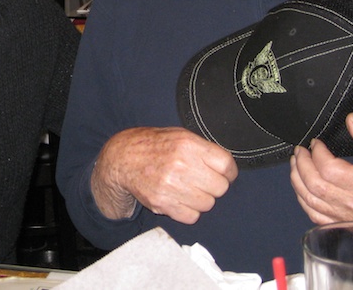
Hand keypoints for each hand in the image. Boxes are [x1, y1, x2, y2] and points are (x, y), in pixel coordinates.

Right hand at [90, 126, 237, 224]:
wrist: (123, 159)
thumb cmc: (155, 145)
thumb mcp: (179, 136)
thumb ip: (203, 149)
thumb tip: (227, 166)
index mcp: (187, 144)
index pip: (226, 164)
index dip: (229, 172)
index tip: (225, 173)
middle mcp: (180, 164)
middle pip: (220, 187)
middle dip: (215, 185)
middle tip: (204, 181)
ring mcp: (170, 185)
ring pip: (207, 204)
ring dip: (202, 199)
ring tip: (189, 189)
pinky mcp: (162, 203)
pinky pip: (191, 216)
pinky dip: (189, 211)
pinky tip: (180, 199)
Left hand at [290, 113, 352, 243]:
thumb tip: (350, 120)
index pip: (329, 169)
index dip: (316, 153)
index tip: (316, 142)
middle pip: (314, 186)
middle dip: (301, 165)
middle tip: (300, 151)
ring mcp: (351, 220)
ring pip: (312, 203)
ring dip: (298, 182)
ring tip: (296, 165)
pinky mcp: (350, 227)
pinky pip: (318, 218)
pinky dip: (305, 202)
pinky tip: (303, 189)